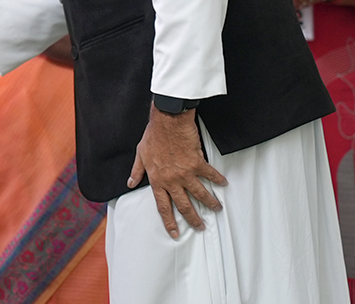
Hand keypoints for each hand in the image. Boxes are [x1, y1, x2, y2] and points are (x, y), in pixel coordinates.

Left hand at [128, 104, 226, 239]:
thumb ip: (136, 171)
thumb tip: (131, 182)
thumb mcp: (140, 154)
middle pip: (184, 206)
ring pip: (200, 194)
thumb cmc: (154, 135)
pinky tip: (223, 183)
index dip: (169, 222)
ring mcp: (185, 173)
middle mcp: (172, 180)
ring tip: (216, 208)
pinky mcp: (197, 163)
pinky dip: (218, 180)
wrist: (168, 121)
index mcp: (157, 180)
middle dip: (193, 219)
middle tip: (200, 227)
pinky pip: (210, 175)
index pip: (163, 207)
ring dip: (210, 203)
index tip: (175, 233)